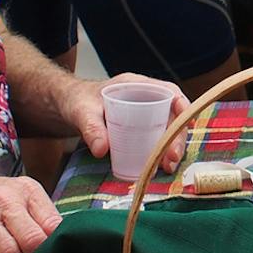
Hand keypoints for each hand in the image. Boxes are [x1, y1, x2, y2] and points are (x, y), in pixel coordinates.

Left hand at [69, 73, 188, 170]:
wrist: (65, 106)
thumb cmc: (75, 101)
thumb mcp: (81, 112)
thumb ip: (91, 128)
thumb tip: (102, 150)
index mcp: (135, 86)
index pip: (168, 91)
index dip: (182, 104)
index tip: (187, 121)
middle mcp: (144, 98)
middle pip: (171, 115)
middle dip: (176, 136)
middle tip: (172, 157)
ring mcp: (143, 114)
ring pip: (166, 129)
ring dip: (171, 147)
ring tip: (168, 166)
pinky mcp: (138, 129)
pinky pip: (155, 138)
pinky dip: (160, 152)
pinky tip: (159, 167)